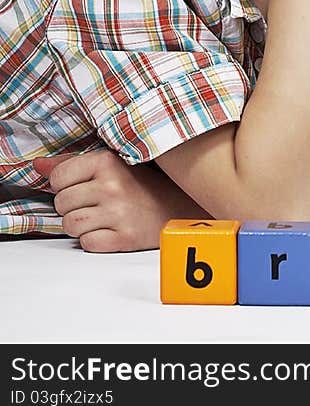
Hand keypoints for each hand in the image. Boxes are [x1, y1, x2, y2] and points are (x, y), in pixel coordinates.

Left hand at [32, 149, 206, 252]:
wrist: (177, 206)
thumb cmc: (140, 184)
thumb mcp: (110, 164)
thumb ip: (71, 164)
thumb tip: (38, 165)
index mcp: (107, 161)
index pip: (58, 177)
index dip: (64, 185)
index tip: (81, 186)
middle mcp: (112, 186)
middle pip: (61, 204)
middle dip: (71, 207)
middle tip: (92, 203)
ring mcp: (118, 213)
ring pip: (70, 226)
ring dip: (79, 225)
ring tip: (97, 217)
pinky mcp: (124, 238)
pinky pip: (87, 244)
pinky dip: (93, 240)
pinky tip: (107, 230)